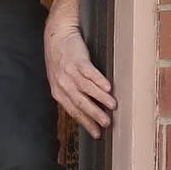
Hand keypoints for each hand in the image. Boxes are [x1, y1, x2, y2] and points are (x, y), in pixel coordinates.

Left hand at [45, 23, 115, 137]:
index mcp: (58, 91)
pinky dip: (99, 81)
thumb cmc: (60, 59)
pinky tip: (108, 88)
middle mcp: (63, 84)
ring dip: (101, 99)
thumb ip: (70, 93)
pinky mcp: (78, 60)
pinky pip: (89, 73)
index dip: (86, 123)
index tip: (97, 133)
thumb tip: (87, 110)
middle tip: (107, 123)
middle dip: (94, 115)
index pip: (73, 111)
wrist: (57, 35)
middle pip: (80, 103)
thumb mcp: (59, 79)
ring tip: (113, 106)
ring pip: (87, 89)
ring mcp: (70, 72)